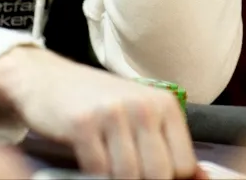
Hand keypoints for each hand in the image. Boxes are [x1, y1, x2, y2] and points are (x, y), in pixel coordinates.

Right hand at [0, 47, 202, 178]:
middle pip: (158, 174)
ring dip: (114, 178)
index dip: (165, 178)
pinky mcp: (83, 123)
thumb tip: (201, 179)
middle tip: (120, 168)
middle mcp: (142, 104)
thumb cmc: (94, 100)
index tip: (145, 170)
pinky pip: (98, 171)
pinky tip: (86, 157)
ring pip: (129, 177)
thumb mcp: (136, 112)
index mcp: (163, 103)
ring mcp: (113, 112)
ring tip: (104, 161)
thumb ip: (163, 142)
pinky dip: (92, 173)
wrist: (44, 77)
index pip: (184, 165)